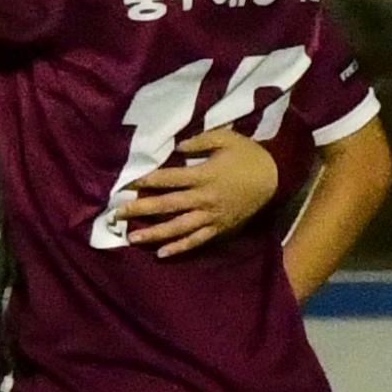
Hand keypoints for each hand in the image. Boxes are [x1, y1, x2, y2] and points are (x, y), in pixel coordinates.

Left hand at [112, 126, 282, 254]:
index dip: (145, 182)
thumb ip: (198, 141)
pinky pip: (197, 240)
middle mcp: (203, 199)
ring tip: (132, 238)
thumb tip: (174, 147)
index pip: (167, 179)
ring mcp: (211, 216)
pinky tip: (162, 254)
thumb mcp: (225, 138)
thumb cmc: (248, 155)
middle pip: (166, 206)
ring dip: (154, 234)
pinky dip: (180, 248)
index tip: (125, 184)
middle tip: (116, 215)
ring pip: (178, 228)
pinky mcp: (219, 228)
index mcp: (203, 175)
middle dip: (140, 210)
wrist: (275, 177)